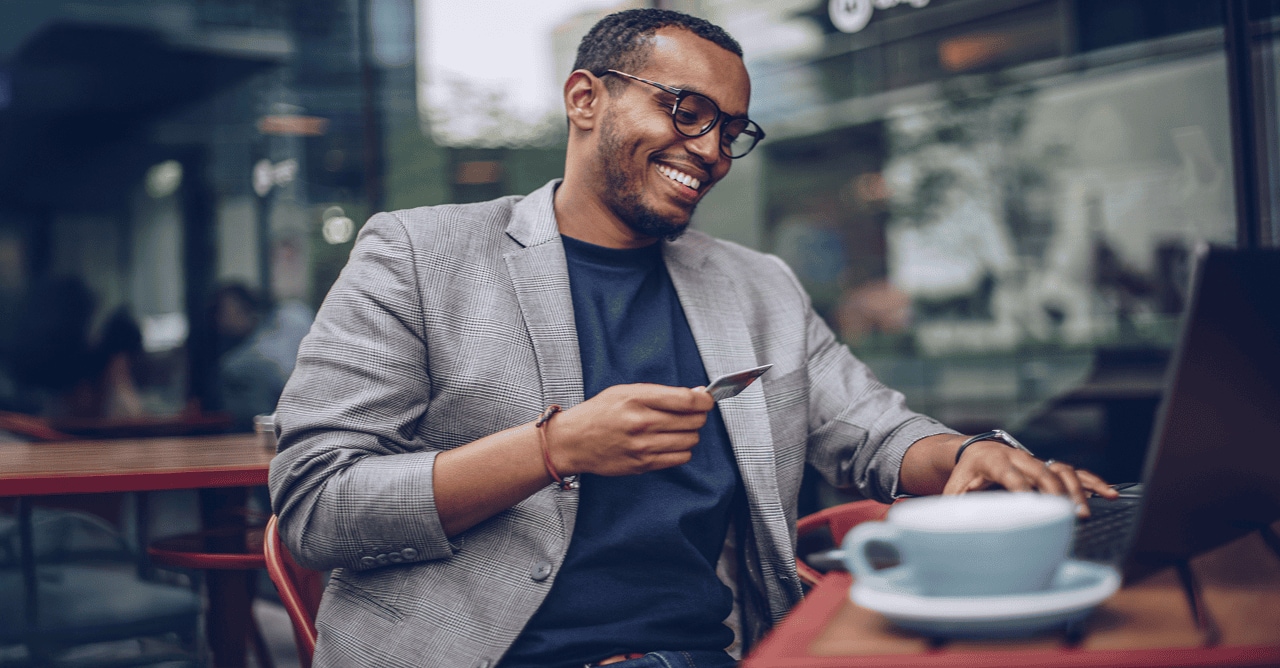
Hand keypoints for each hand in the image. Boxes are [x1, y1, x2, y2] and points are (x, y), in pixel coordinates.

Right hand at [546, 383, 714, 476]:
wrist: (573, 441)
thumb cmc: (599, 413)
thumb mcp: (626, 391)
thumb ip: (661, 393)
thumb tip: (696, 394)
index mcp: (638, 398)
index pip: (687, 399)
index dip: (704, 399)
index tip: (706, 399)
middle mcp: (642, 422)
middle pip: (693, 420)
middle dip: (698, 416)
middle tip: (691, 413)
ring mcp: (643, 446)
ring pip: (690, 440)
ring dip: (690, 434)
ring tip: (677, 429)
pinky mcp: (643, 464)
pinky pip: (680, 458)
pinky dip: (682, 450)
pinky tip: (670, 443)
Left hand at [943, 441, 1118, 515]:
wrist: (974, 451)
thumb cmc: (964, 475)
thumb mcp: (953, 489)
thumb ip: (951, 506)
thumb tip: (942, 526)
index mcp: (992, 460)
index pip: (1010, 474)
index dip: (1022, 489)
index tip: (1033, 506)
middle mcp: (1017, 456)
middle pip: (1041, 471)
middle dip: (1054, 492)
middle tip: (1065, 515)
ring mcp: (1035, 459)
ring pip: (1061, 469)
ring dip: (1076, 490)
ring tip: (1085, 513)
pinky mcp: (1048, 466)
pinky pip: (1074, 471)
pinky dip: (1092, 482)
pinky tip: (1110, 494)